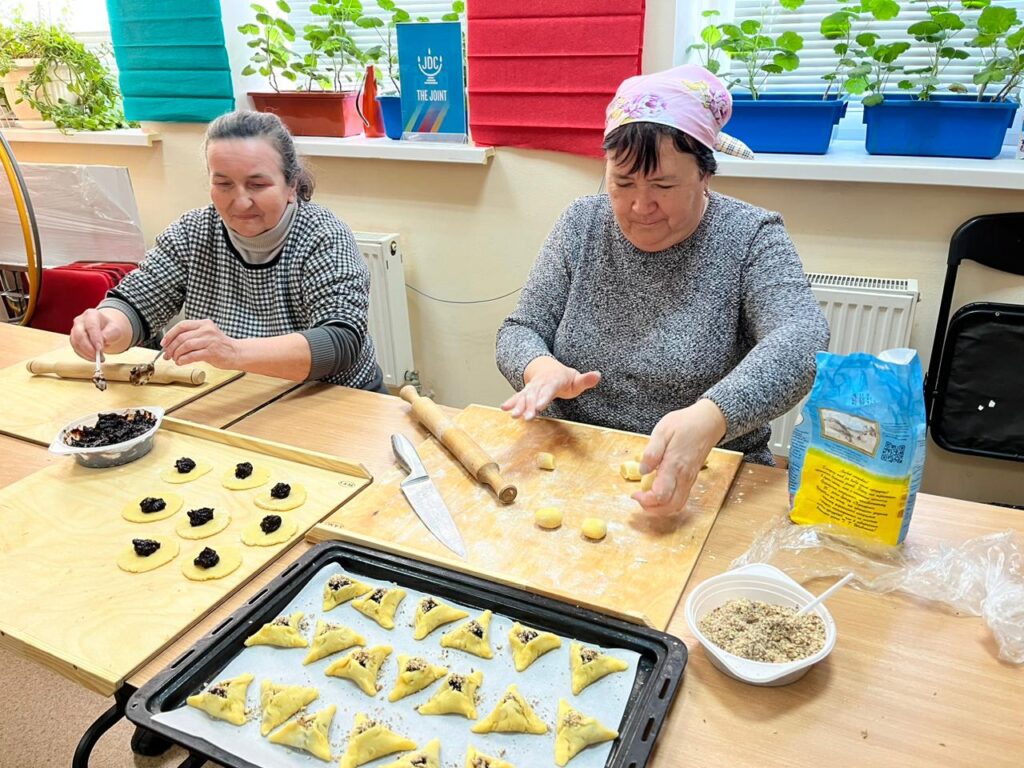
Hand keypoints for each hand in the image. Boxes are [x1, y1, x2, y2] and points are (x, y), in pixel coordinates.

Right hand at [70, 308, 126, 359]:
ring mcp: (74, 330)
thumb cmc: (110, 328)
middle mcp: (80, 321)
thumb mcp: (115, 329)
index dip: (95, 338)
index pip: (91, 326)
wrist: (105, 330)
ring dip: (87, 353)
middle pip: (79, 335)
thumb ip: (110, 334)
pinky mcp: (73, 340)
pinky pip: (76, 349)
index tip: (100, 349)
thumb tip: (102, 340)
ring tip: (99, 358)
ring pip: (76, 343)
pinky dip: (85, 355)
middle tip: (99, 357)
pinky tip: (93, 357)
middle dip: (89, 348)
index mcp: (91, 314)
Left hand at [161, 319, 239, 368]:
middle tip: (167, 355)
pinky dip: (183, 360)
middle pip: (181, 337)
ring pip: (185, 346)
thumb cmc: (220, 346)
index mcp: (204, 323)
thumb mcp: (206, 335)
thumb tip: (171, 344)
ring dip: (176, 354)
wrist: (236, 353)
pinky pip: (192, 355)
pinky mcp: (212, 352)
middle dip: (171, 348)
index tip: (164, 343)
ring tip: (175, 359)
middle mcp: (207, 330)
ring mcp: (210, 340)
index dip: (170, 335)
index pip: (182, 326)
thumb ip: (192, 336)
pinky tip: (181, 362)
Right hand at [501, 356, 600, 419]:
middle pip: (534, 395)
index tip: (539, 406)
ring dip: (519, 406)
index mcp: (554, 380)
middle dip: (529, 406)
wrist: (547, 369)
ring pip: (524, 397)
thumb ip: (586, 379)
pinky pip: (517, 397)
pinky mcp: (525, 393)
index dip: (543, 397)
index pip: (549, 389)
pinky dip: (511, 402)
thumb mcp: (577, 378)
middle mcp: (540, 384)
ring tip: (514, 416)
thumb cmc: (564, 378)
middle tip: (527, 417)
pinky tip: (504, 408)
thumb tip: (598, 375)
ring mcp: (531, 388)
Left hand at [632, 399, 726, 516]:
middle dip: (652, 509)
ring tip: (646, 499)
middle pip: (670, 506)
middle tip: (639, 499)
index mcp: (675, 465)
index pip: (661, 494)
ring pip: (677, 505)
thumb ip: (652, 452)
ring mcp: (689, 479)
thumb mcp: (662, 431)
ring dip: (660, 508)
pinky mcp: (691, 479)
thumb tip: (642, 471)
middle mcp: (684, 476)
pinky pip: (681, 498)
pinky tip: (658, 494)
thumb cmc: (685, 424)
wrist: (708, 422)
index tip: (634, 494)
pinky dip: (668, 503)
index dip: (645, 500)